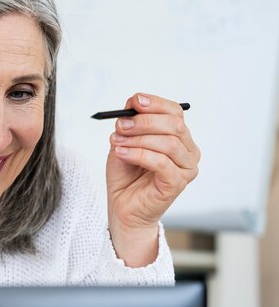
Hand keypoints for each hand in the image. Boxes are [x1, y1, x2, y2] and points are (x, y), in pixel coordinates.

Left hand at [106, 93, 199, 265]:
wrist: (123, 206)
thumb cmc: (126, 173)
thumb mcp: (124, 141)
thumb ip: (130, 123)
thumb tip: (132, 102)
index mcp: (179, 137)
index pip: (175, 112)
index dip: (155, 104)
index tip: (134, 100)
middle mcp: (189, 151)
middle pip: (174, 125)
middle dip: (144, 121)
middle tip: (120, 124)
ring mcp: (186, 168)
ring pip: (167, 143)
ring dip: (138, 139)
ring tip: (116, 142)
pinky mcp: (178, 183)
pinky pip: (161, 162)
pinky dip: (138, 154)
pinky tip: (121, 153)